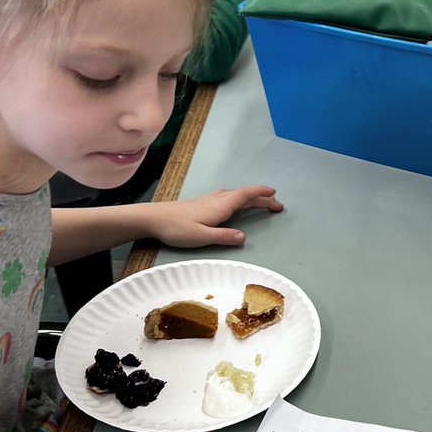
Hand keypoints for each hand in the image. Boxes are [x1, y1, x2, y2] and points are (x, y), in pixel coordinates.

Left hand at [147, 186, 283, 247]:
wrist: (154, 218)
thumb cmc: (176, 228)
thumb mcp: (201, 237)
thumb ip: (223, 237)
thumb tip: (243, 237)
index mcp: (221, 206)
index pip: (246, 195)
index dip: (262, 194)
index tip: (275, 195)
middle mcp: (217, 199)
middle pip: (244, 194)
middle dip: (262, 198)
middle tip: (277, 205)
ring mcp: (210, 199)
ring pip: (236, 195)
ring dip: (251, 197)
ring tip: (261, 202)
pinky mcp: (203, 203)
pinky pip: (229, 196)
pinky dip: (240, 198)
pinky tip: (236, 202)